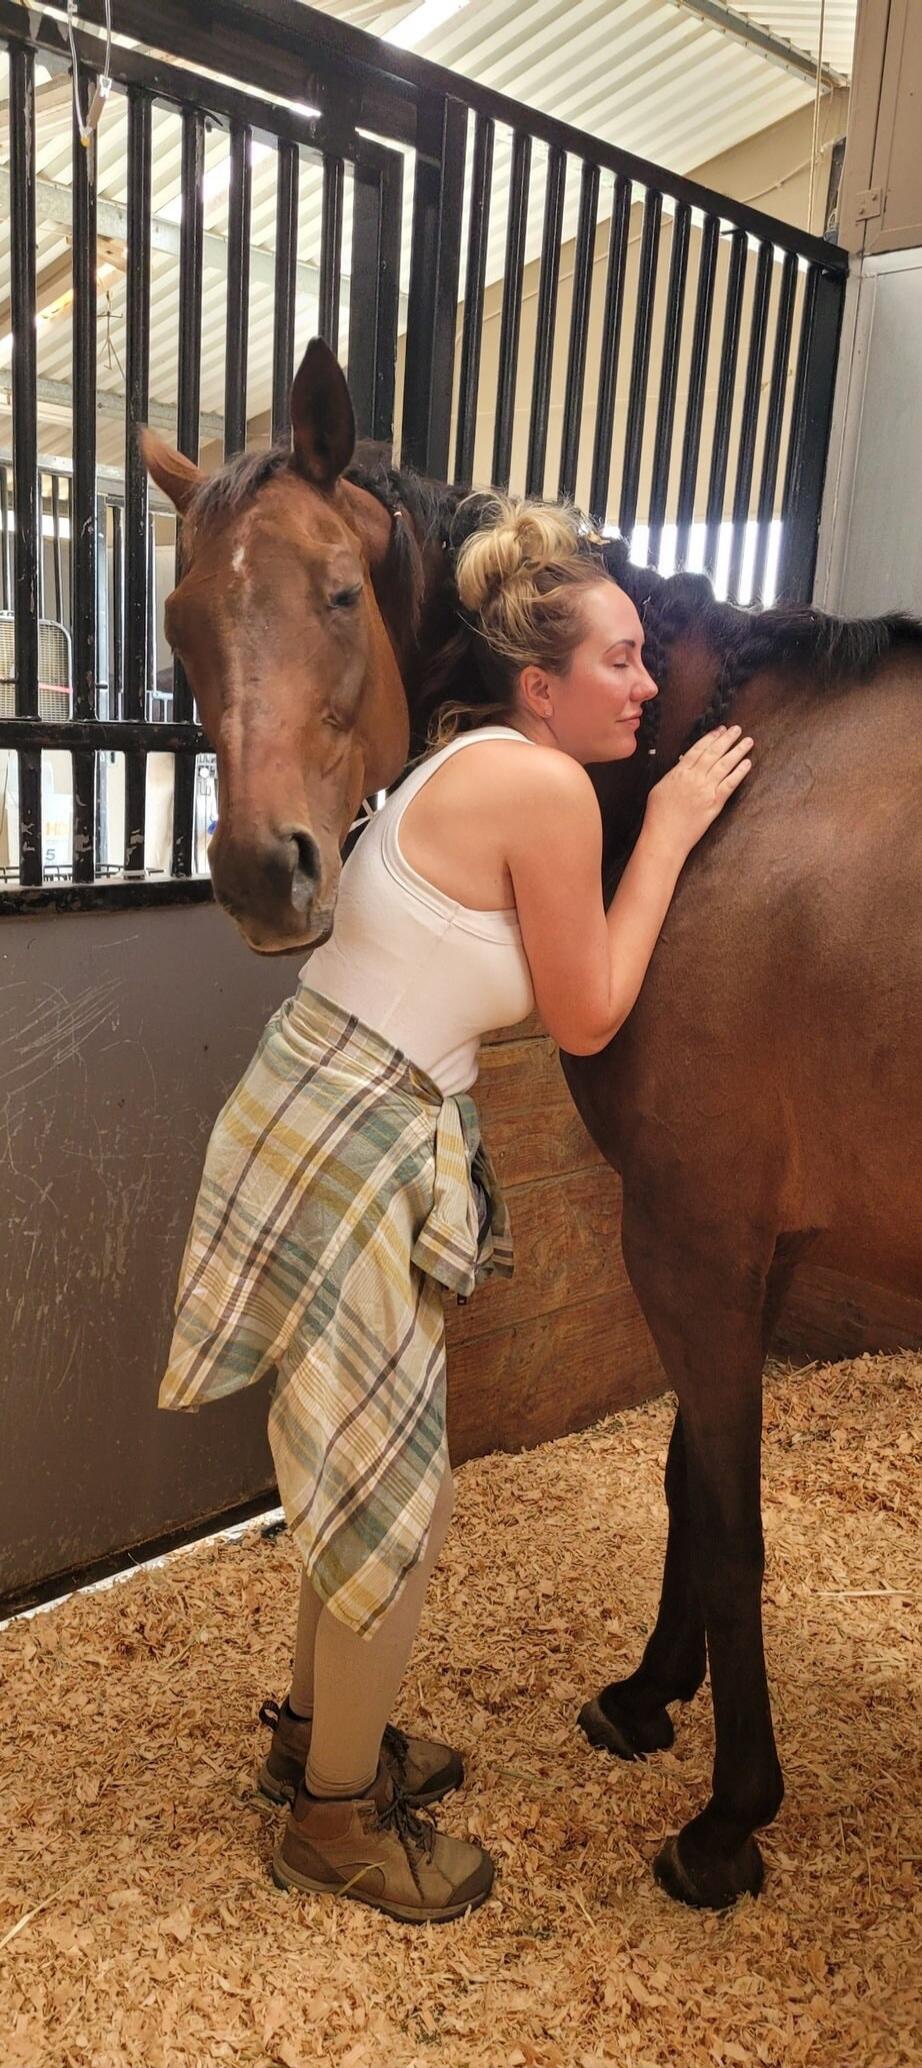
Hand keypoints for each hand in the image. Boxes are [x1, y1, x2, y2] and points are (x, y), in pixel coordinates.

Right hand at [644, 724, 752, 857]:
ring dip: (737, 751)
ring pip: (725, 765)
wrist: (665, 838)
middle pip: (714, 753)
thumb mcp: (660, 788)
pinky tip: (747, 763)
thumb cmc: (658, 816)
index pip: (698, 749)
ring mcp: (706, 790)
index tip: (720, 730)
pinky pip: (730, 784)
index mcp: (679, 773)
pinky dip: (739, 772)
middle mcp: (694, 778)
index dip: (710, 738)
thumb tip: (683, 763)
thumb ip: (674, 774)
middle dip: (726, 739)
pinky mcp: (715, 803)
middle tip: (737, 729)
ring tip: (747, 741)